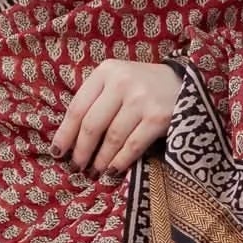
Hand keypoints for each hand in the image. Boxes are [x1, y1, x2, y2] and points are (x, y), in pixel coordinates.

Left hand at [50, 59, 181, 174]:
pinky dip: (120, 161)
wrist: (186, 82)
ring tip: (95, 171)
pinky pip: (133, 145)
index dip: (65, 134)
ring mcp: (141, 99)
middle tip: (77, 166)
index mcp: (107, 71)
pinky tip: (113, 170)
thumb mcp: (117, 82)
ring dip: (100, 159)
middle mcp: (122, 81)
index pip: (78, 107)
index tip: (57, 152)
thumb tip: (70, 139)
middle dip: (81, 150)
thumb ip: (96, 101)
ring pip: (112, 137)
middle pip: (92, 124)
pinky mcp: (158, 116)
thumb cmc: (144, 87)